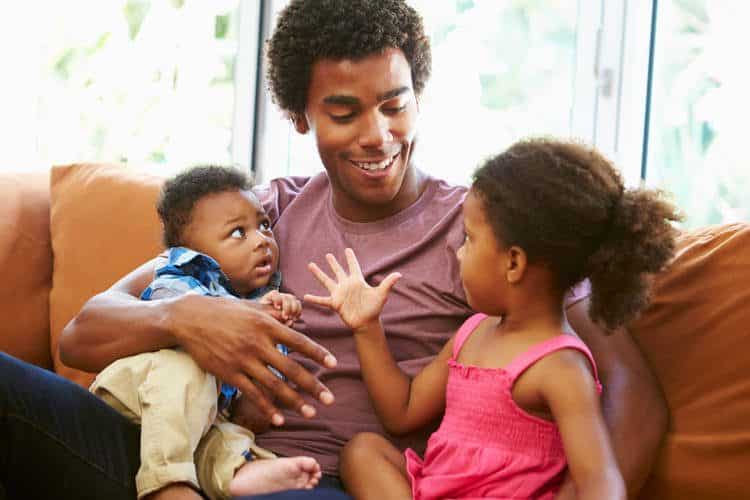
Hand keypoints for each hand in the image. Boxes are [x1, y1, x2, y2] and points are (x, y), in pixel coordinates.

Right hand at [168, 293, 335, 425]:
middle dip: (314, 386)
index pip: (299, 341)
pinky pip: (252, 394)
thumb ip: (273, 315)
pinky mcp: (229, 373)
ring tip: (311, 412)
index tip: (334, 364)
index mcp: (267, 325)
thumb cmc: (225, 310)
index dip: (318, 354)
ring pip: (274, 385)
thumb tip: (293, 316)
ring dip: (295, 401)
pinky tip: (280, 419)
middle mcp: (258, 344)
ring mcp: (243, 360)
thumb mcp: (252, 307)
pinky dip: (267, 408)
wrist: (191, 319)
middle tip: (330, 399)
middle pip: (291, 369)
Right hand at [304, 248, 400, 332]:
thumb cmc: (374, 308)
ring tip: (310, 265)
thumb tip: (399, 274)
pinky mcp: (335, 303)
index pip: (353, 266)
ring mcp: (339, 293)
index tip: (348, 249)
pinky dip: (314, 299)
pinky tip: (305, 297)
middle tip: (328, 254)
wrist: (366, 323)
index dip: (350, 258)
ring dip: (319, 274)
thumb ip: (388, 283)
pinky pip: (322, 300)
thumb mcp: (381, 294)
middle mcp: (346, 285)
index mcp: (357, 281)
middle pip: (338, 271)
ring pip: (327, 281)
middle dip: (333, 263)